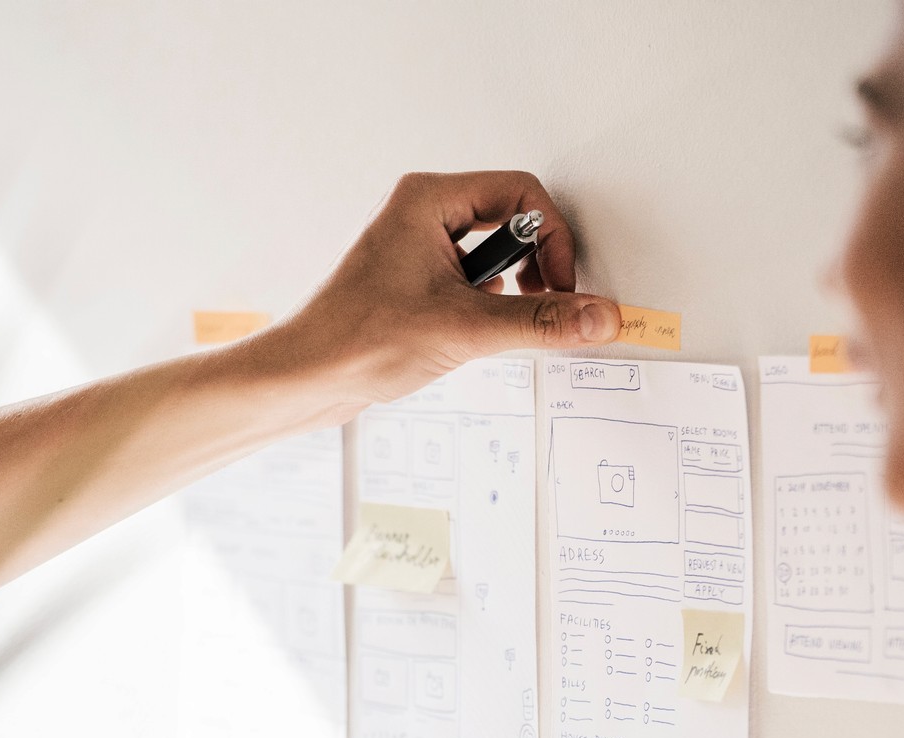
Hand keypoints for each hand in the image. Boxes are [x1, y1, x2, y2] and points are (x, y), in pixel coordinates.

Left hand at [261, 171, 621, 411]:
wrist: (305, 379)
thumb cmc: (355, 340)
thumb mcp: (464, 329)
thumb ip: (541, 322)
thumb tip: (598, 315)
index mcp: (426, 199)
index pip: (522, 193)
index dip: (553, 239)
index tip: (560, 285)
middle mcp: (419, 214)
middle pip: (511, 220)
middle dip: (533, 266)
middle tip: (540, 302)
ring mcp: (415, 247)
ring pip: (492, 255)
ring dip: (507, 291)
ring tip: (490, 323)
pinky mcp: (413, 281)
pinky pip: (470, 279)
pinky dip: (484, 307)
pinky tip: (469, 335)